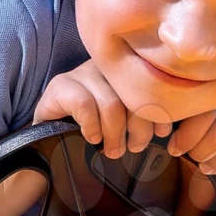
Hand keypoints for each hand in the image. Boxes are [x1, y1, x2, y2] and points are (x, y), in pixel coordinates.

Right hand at [32, 60, 172, 158]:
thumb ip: (144, 118)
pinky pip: (84, 104)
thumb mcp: (126, 122)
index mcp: (124, 70)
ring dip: (115, 133)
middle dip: (139, 127)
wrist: (50, 141)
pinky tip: (92, 138)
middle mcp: (104, 65)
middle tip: (134, 147)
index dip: (159, 110)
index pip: (150, 84)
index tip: (161, 133)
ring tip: (113, 149)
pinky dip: (92, 126)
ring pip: (111, 103)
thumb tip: (165, 128)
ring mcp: (80, 73)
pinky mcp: (59, 86)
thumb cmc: (95, 132)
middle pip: (134, 94)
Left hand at [166, 104, 215, 176]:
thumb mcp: (180, 119)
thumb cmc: (191, 128)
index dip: (188, 136)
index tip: (175, 148)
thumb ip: (171, 118)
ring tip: (205, 165)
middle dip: (200, 152)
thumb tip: (161, 128)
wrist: (214, 139)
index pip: (204, 114)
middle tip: (191, 156)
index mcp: (211, 97)